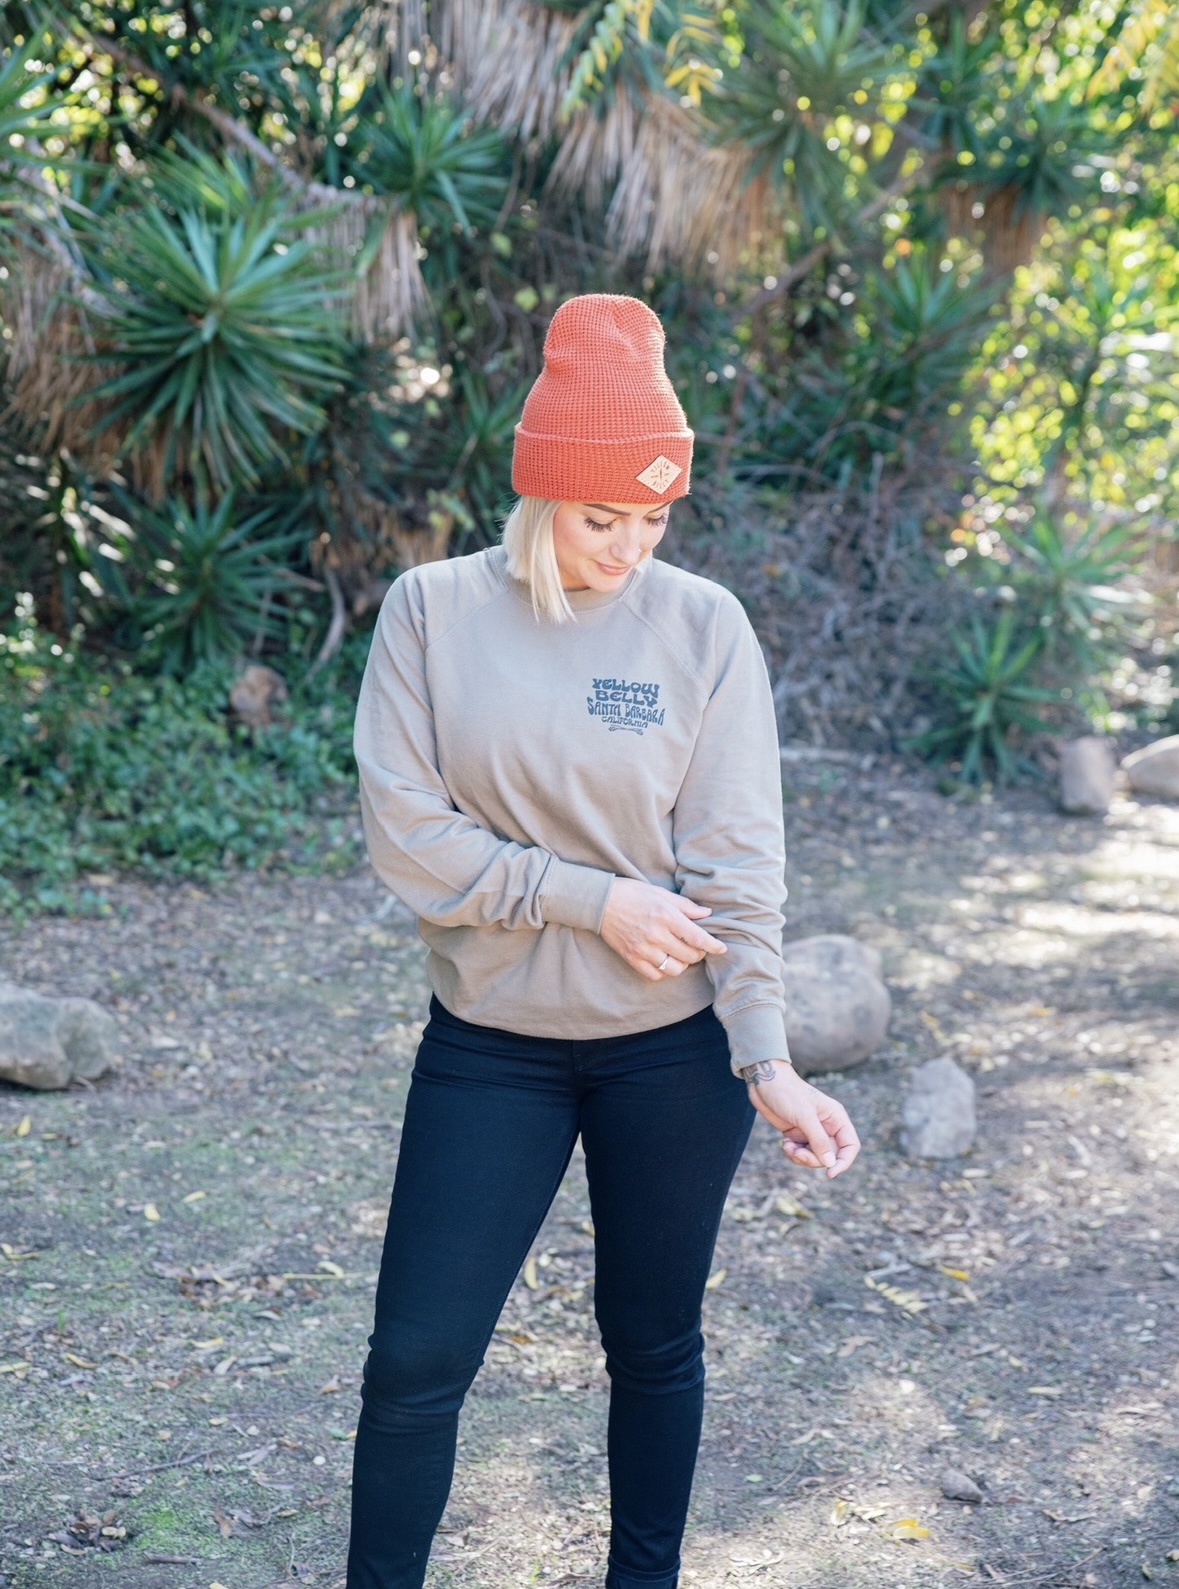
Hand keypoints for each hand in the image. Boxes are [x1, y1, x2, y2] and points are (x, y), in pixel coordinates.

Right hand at [599, 877, 727, 981]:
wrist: (600, 902)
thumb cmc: (632, 893)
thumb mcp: (660, 893)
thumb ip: (685, 906)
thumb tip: (707, 913)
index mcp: (666, 916)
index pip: (698, 938)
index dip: (713, 946)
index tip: (722, 948)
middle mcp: (657, 935)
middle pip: (690, 955)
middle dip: (699, 953)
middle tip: (697, 947)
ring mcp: (643, 949)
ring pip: (675, 969)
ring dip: (683, 963)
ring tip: (681, 954)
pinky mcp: (632, 958)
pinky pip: (656, 975)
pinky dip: (664, 971)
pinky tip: (665, 961)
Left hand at [739, 1060, 859, 1178]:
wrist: (764, 1082)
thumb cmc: (787, 1092)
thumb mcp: (804, 1116)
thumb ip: (818, 1140)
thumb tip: (830, 1163)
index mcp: (836, 1118)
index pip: (850, 1146)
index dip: (844, 1162)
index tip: (830, 1173)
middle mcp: (827, 1126)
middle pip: (830, 1156)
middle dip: (814, 1159)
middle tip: (798, 1154)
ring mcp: (812, 1131)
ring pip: (815, 1157)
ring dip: (801, 1157)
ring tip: (788, 1146)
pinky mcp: (798, 1135)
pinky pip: (801, 1154)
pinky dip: (793, 1153)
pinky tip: (785, 1143)